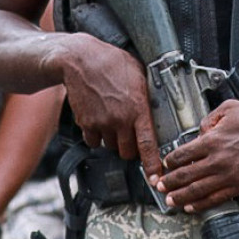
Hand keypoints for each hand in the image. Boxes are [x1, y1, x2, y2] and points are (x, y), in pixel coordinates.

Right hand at [55, 34, 159, 175]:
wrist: (80, 59)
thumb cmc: (111, 62)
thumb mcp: (139, 75)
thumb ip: (147, 96)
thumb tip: (158, 109)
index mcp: (138, 108)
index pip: (148, 144)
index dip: (153, 165)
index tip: (156, 179)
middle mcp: (120, 119)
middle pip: (128, 152)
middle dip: (131, 148)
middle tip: (130, 133)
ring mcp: (101, 123)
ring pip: (111, 147)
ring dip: (114, 140)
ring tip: (113, 118)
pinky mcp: (86, 124)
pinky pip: (94, 141)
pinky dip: (96, 136)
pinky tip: (99, 118)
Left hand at [155, 100, 238, 210]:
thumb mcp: (231, 108)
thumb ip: (210, 118)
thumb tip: (200, 130)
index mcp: (213, 140)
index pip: (183, 154)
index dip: (170, 161)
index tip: (165, 164)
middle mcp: (218, 160)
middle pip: (185, 175)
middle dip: (169, 182)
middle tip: (160, 186)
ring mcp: (229, 176)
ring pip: (197, 190)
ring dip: (180, 197)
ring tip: (170, 201)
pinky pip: (215, 198)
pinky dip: (200, 204)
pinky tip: (191, 206)